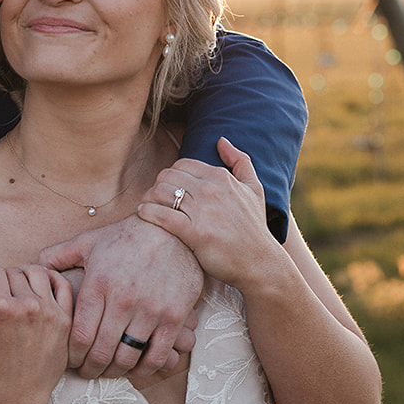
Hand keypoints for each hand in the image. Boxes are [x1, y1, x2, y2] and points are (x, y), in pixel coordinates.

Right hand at [0, 266, 72, 403]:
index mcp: (0, 308)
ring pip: (37, 272)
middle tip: (0, 297)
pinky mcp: (64, 320)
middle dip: (3, 280)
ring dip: (24, 276)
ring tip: (19, 291)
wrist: (15, 395)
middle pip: (14, 271)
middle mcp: (27, 306)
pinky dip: (51, 279)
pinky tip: (41, 288)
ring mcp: (49, 312)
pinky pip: (61, 284)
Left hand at [41, 215, 201, 380]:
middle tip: (87, 372)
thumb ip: (60, 255)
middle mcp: (123, 300)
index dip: (72, 356)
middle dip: (90, 369)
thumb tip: (36, 266)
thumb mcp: (90, 241)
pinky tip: (137, 367)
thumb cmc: (127, 236)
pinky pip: (157, 355)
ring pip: (127, 357)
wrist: (174, 228)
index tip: (71, 361)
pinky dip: (144, 368)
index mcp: (98, 284)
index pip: (79, 335)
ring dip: (115, 371)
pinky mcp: (175, 316)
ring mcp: (150, 310)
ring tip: (109, 370)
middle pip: (101, 352)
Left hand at [136, 137, 281, 290]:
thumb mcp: (254, 189)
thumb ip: (240, 161)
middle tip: (154, 198)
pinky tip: (143, 213)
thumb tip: (221, 140)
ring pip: (161, 192)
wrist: (259, 263)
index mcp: (221, 177)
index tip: (167, 188)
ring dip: (149, 197)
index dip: (171, 174)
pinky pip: (161, 215)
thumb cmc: (254, 228)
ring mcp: (202, 210)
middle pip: (167, 176)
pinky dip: (147, 212)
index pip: (182, 164)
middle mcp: (211, 190)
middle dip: (157, 185)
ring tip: (146, 205)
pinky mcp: (194, 232)